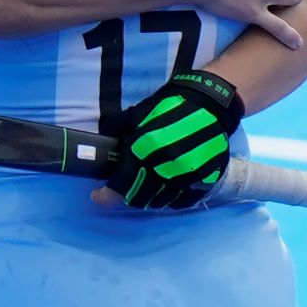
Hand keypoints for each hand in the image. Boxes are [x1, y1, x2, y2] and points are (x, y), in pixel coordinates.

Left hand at [97, 70, 244, 209]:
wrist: (208, 103)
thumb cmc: (169, 107)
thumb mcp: (136, 113)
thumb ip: (116, 129)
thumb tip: (103, 144)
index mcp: (144, 152)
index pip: (120, 185)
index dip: (106, 196)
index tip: (98, 196)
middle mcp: (164, 169)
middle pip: (139, 198)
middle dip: (127, 196)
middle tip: (124, 188)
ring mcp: (186, 178)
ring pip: (161, 202)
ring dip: (149, 198)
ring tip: (146, 188)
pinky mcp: (204, 181)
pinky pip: (184, 202)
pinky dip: (172, 200)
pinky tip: (167, 191)